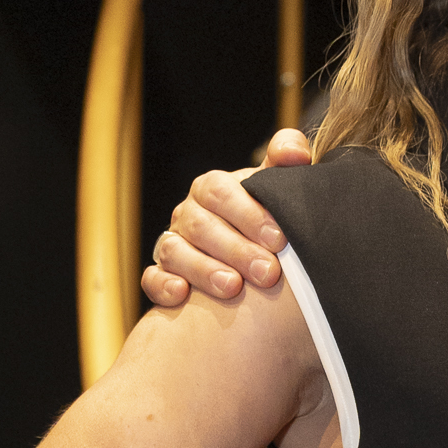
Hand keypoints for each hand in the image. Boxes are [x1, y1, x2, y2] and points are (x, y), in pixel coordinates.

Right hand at [141, 129, 311, 308]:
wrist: (251, 253)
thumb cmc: (264, 218)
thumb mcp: (274, 188)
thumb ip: (286, 162)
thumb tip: (296, 153)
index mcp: (212, 189)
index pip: (222, 192)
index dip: (249, 214)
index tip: (280, 239)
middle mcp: (188, 213)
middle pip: (201, 225)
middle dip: (236, 250)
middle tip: (268, 273)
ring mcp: (173, 243)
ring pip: (175, 251)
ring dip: (203, 270)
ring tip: (233, 287)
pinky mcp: (161, 274)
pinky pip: (151, 278)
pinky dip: (162, 285)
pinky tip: (182, 294)